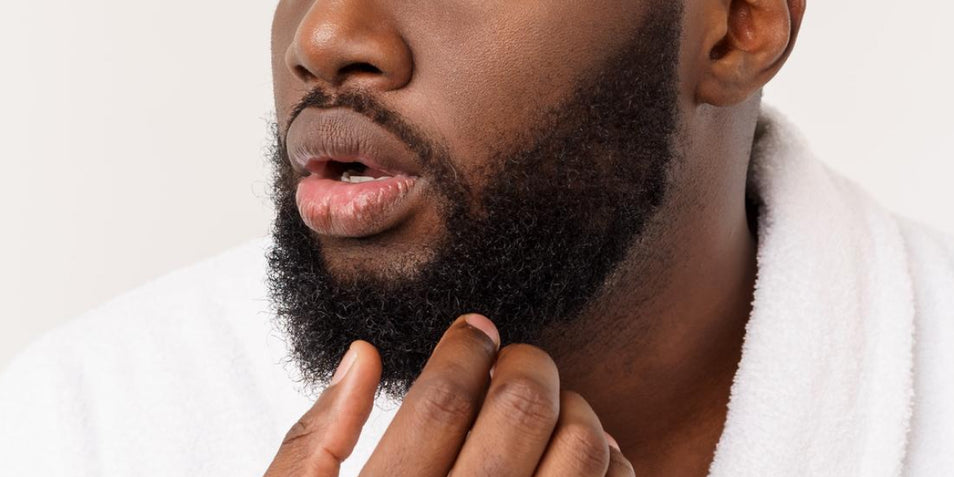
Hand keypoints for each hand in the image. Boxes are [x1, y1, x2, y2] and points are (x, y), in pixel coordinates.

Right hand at [264, 314, 634, 475]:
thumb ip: (312, 442)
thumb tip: (365, 357)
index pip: (443, 397)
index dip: (466, 347)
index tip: (474, 331)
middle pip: (523, 410)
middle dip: (528, 364)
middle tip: (516, 361)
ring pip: (583, 454)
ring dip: (577, 411)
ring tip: (550, 411)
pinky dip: (612, 468)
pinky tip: (581, 463)